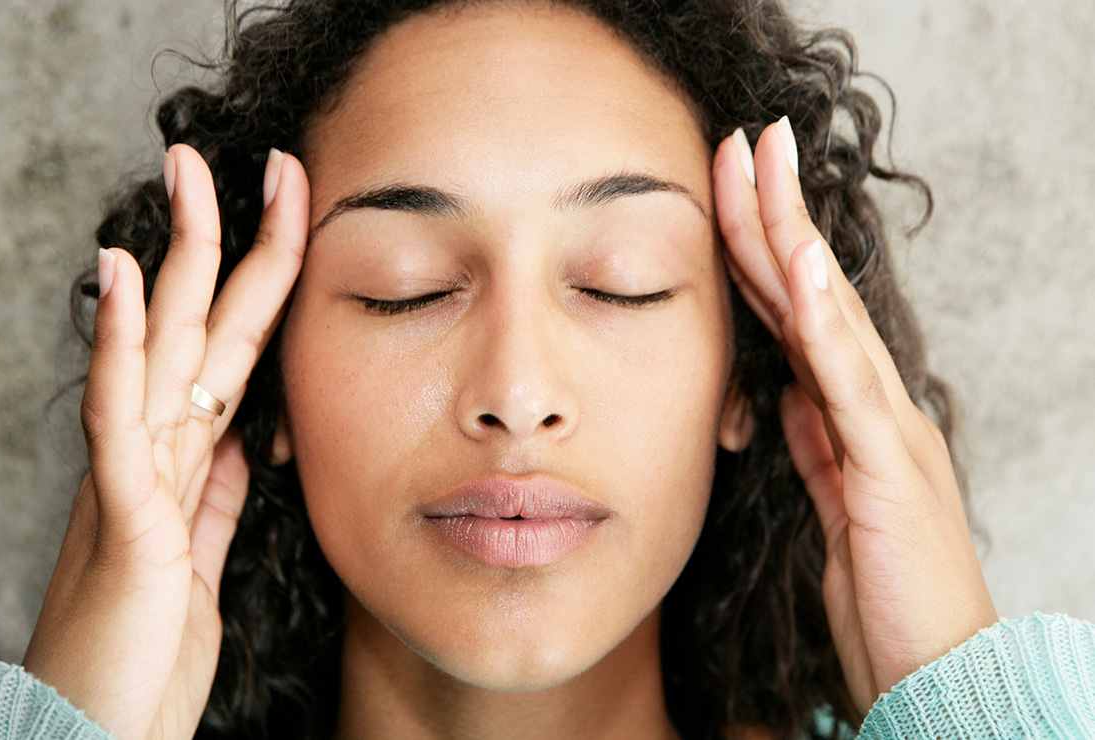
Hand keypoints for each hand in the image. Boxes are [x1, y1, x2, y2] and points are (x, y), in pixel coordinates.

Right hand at [23, 144, 309, 738]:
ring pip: (159, 345)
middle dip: (227, 238)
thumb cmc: (147, 646)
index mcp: (185, 459)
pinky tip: (118, 279)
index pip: (233, 349)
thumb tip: (255, 435)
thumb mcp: (202, 552)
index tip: (296, 215)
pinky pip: (117, 415)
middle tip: (251, 160)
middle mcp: (157, 451)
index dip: (266, 280)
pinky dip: (115, 344)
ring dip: (177, 258)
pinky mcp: (122, 513)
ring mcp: (134, 474)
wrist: (102, 727)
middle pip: (198, 324)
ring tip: (190, 179)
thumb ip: (220, 489)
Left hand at [713, 119, 997, 713]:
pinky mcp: (891, 468)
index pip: (794, 312)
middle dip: (773, 213)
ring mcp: (887, 429)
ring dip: (793, 239)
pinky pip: (851, 383)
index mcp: (847, 413)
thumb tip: (780, 392)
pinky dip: (827, 322)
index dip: (759, 247)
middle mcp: (870, 405)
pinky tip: (803, 267)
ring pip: (831, 316)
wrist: (933, 672)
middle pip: (812, 292)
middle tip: (745, 139)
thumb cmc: (884, 593)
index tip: (724, 186)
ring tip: (764, 168)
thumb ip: (811, 442)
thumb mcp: (829, 502)